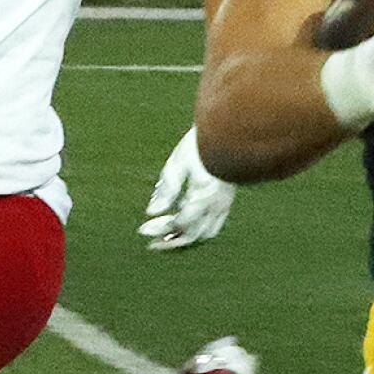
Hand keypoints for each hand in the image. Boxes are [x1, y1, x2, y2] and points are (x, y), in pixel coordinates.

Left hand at [141, 127, 235, 250]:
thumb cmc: (201, 143)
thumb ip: (166, 189)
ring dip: (184, 237)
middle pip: (192, 235)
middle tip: (152, 242)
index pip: (179, 223)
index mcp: (204, 197)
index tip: (142, 230)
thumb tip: (151, 212)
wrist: (231, 131)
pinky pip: (212, 224)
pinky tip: (183, 218)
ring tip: (167, 236)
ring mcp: (225, 205)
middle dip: (170, 242)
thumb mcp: (178, 162)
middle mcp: (217, 206)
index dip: (159, 229)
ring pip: (205, 233)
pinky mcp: (227, 201)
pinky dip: (196, 228)